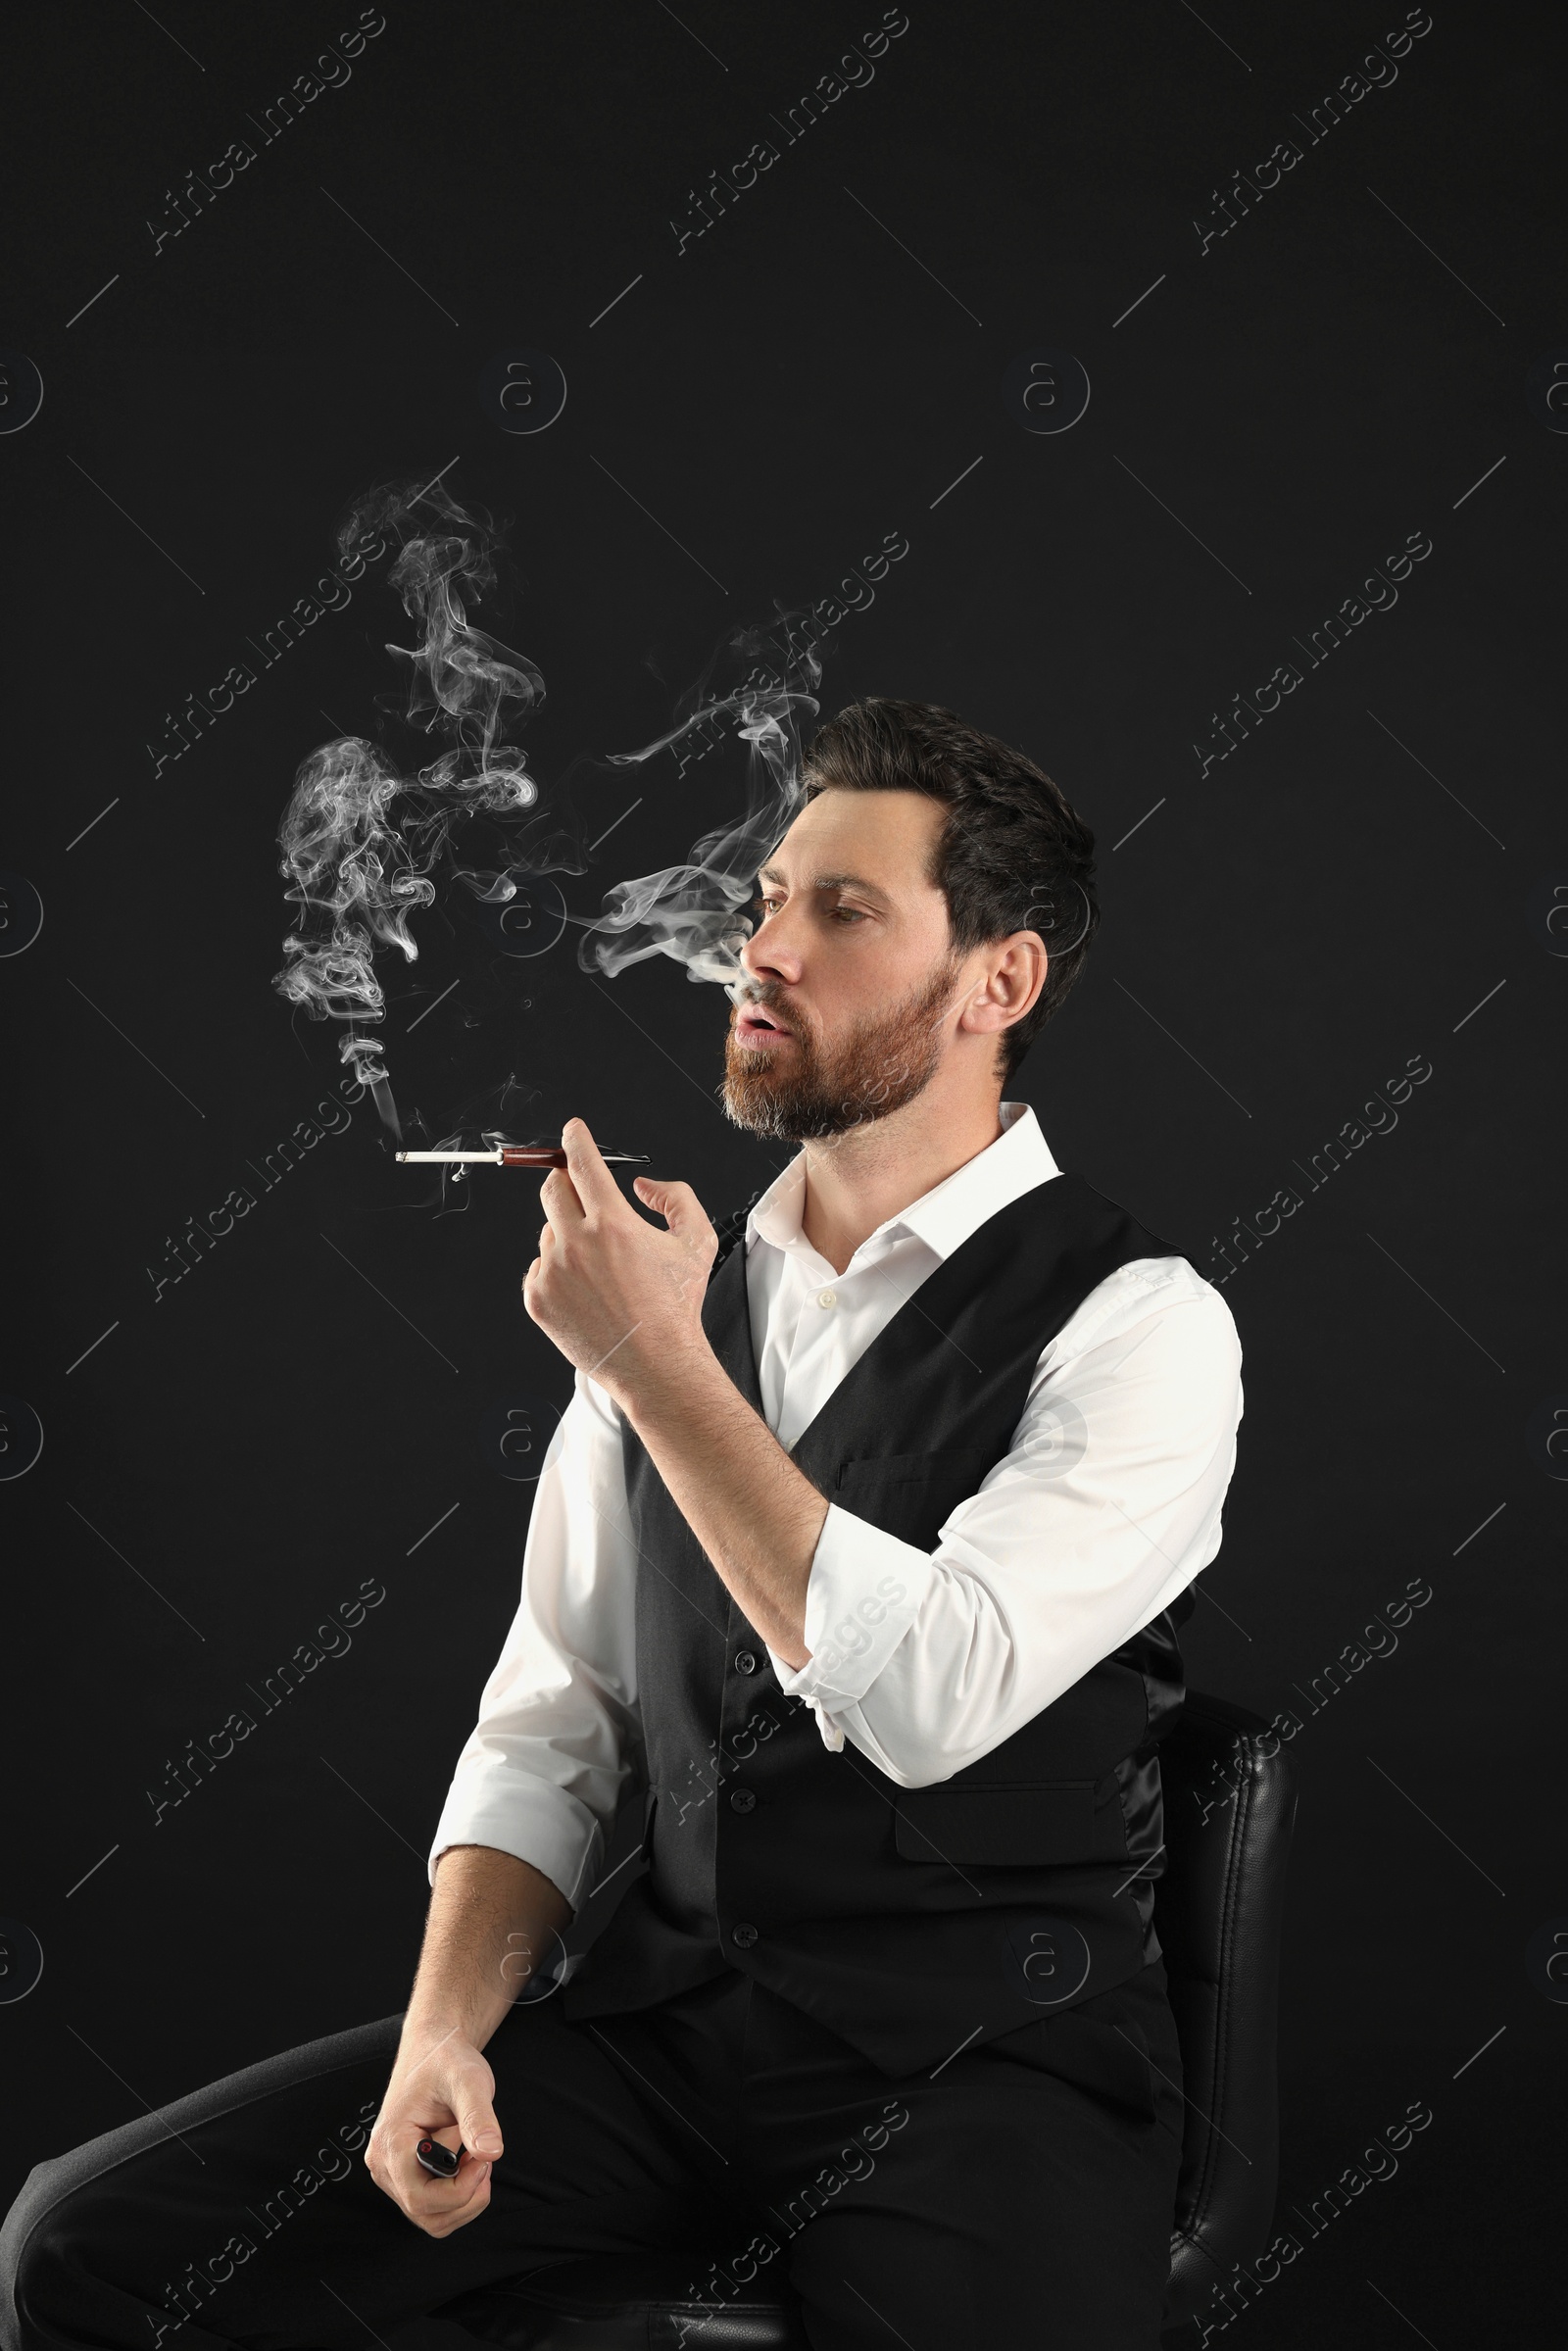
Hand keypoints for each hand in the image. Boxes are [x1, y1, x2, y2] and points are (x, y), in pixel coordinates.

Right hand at [363, 2028, 502, 2236]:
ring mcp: (392, 2172)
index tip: (483, 2160)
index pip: (420, 2197)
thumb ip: (479, 2117)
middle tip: (484, 2160)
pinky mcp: (404, 2175)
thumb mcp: (468, 2081)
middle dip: (465, 2199)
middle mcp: (383, 2164)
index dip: (458, 2191)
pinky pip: (431, 2207)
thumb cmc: (446, 2060)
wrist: (433, 2050)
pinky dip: (456, 2197)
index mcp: (390, 2142)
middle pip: (425, 2214)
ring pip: (429, 2218)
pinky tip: (468, 2165)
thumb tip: (491, 2153)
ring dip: (462, 2202)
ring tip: (477, 2161)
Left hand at [522, 1117, 717, 1402]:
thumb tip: (643, 1185)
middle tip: (585, 1198)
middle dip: (567, 1184)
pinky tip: (587, 1292)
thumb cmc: (676, 1306)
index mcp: (613, 1223)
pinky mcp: (538, 1299)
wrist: (655, 1364)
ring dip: (569, 1236)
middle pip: (553, 1188)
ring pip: (549, 1231)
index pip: (582, 1163)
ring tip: (602, 1271)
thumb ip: (675, 1197)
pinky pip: (539, 1268)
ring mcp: (552, 1272)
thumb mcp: (697, 1241)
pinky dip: (557, 1271)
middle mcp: (576, 1243)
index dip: (575, 1140)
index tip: (572, 1131)